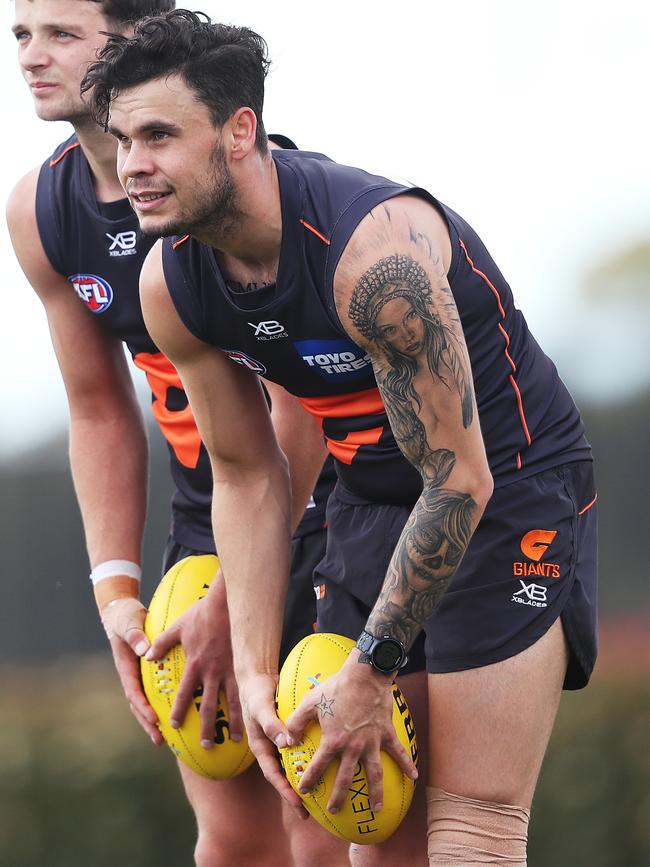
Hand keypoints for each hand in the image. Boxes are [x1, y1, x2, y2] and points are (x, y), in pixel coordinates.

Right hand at [101, 597, 161, 744]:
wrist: (122, 611)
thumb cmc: (125, 617)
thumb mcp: (128, 623)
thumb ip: (135, 636)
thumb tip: (145, 651)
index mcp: (125, 666)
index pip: (134, 691)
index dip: (143, 707)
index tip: (154, 719)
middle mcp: (131, 674)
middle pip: (138, 705)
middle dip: (148, 723)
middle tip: (160, 739)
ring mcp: (138, 675)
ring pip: (144, 702)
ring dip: (152, 720)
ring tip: (165, 739)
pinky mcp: (146, 673)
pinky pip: (153, 692)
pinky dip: (160, 705)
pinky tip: (173, 716)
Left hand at [145, 582, 242, 747]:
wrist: (227, 604)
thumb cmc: (201, 614)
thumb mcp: (177, 627)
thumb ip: (161, 643)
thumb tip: (146, 657)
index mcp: (194, 665)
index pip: (185, 694)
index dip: (180, 711)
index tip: (176, 725)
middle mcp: (212, 672)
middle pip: (208, 706)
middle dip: (207, 727)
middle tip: (206, 745)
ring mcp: (230, 670)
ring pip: (232, 702)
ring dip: (233, 722)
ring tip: (235, 740)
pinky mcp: (244, 665)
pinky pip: (246, 690)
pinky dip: (249, 705)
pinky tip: (254, 716)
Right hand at [238, 671, 307, 818]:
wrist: (257, 678)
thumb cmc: (256, 693)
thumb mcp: (261, 708)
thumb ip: (271, 724)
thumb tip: (285, 743)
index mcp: (260, 747)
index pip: (273, 774)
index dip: (285, 790)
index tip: (298, 803)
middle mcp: (269, 748)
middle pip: (282, 776)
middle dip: (293, 794)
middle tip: (308, 813)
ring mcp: (277, 742)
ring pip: (289, 766)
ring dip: (301, 780)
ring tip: (317, 796)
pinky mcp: (286, 734)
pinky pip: (297, 751)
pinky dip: (306, 760)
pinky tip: (320, 766)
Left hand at [285, 649, 417, 813]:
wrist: (364, 675)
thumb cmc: (336, 688)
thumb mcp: (310, 702)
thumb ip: (296, 722)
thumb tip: (286, 741)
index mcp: (333, 741)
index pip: (318, 766)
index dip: (309, 780)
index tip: (303, 791)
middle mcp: (353, 747)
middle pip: (345, 779)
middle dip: (339, 797)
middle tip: (334, 811)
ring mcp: (372, 742)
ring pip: (374, 774)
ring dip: (376, 793)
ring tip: (376, 809)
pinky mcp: (386, 734)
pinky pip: (399, 752)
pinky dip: (407, 765)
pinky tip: (413, 777)